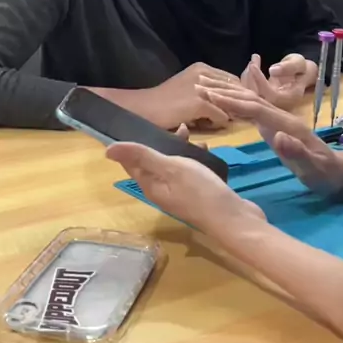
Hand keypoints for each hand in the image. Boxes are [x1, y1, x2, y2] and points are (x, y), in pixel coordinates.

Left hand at [106, 141, 264, 235]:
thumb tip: (107, 151)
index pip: (132, 162)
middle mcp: (162, 190)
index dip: (134, 143)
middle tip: (180, 129)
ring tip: (194, 137)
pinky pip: (190, 170)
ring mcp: (180, 193)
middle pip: (154, 161)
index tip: (141, 123)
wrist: (235, 219)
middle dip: (163, 142)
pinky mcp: (197, 192)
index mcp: (150, 185)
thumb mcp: (170, 168)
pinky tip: (206, 151)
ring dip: (181, 148)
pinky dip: (195, 158)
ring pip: (173, 164)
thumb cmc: (200, 191)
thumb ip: (142, 156)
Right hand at [145, 63, 241, 130]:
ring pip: (230, 103)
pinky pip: (222, 117)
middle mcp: (204, 74)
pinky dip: (219, 123)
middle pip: (235, 90)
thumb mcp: (188, 87)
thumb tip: (229, 102)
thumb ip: (208, 89)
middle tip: (240, 117)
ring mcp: (202, 88)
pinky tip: (212, 126)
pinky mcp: (199, 103)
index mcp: (202, 68)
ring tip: (227, 123)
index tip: (237, 107)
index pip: (233, 80)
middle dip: (239, 104)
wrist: (144, 108)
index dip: (237, 94)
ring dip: (230, 114)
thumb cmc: (164, 101)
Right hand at [197, 83, 342, 195]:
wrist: (336, 172)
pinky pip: (250, 111)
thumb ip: (296, 152)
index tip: (210, 97)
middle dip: (224, 91)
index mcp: (286, 124)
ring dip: (227, 94)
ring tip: (204, 88)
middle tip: (198, 85)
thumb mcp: (312, 167)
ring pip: (249, 102)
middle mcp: (280, 117)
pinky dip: (234, 105)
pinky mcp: (274, 127)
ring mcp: (277, 121)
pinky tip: (222, 104)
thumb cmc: (324, 173)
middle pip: (249, 99)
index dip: (233, 103)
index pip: (255, 108)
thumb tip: (278, 136)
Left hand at [240, 53, 315, 109]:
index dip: (259, 80)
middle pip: (257, 95)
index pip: (269, 94)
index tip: (253, 66)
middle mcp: (277, 105)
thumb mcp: (299, 64)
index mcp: (288, 99)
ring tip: (254, 60)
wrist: (302, 76)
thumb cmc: (302, 68)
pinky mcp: (262, 98)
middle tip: (253, 60)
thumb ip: (289, 67)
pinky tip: (251, 66)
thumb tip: (272, 70)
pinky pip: (250, 91)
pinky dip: (247, 78)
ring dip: (248, 76)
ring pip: (251, 93)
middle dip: (251, 77)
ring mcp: (268, 103)